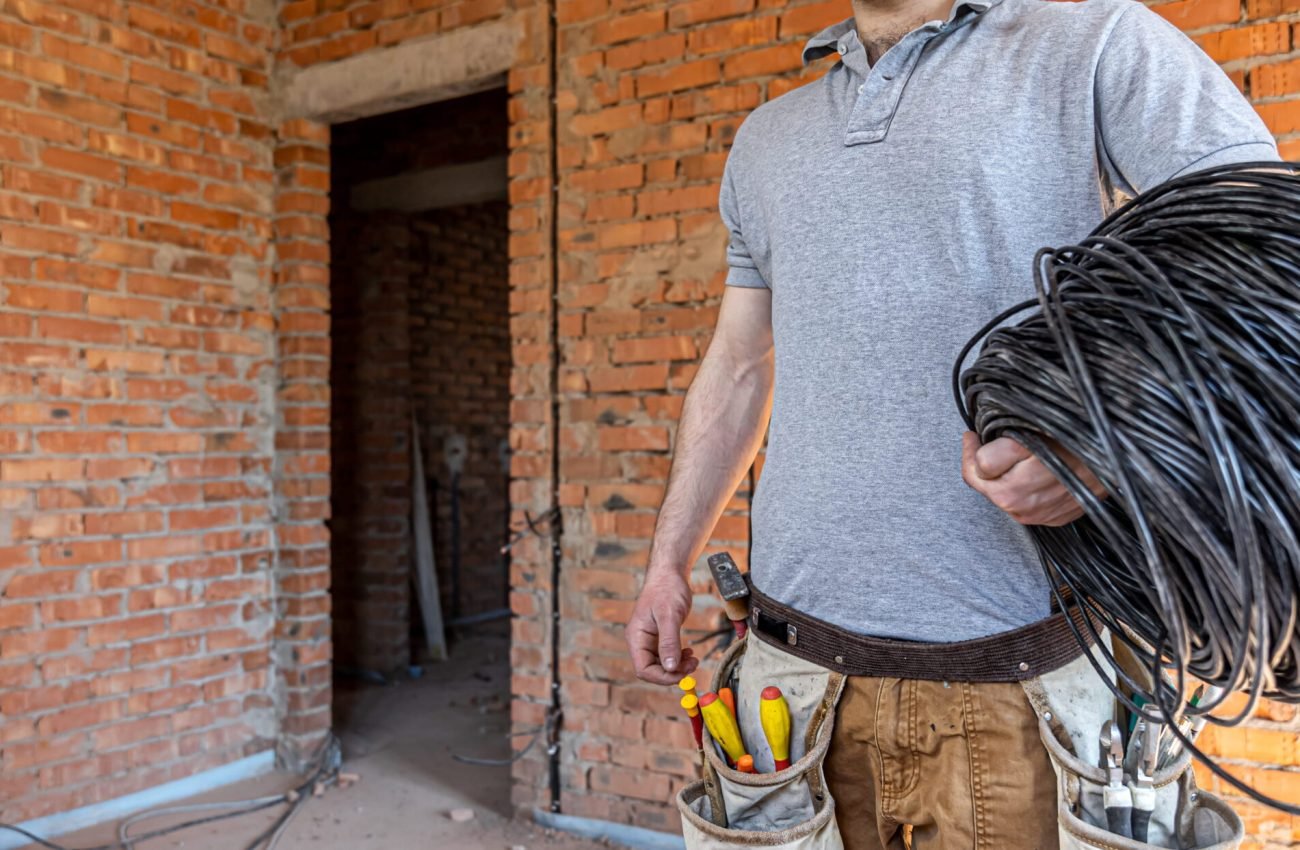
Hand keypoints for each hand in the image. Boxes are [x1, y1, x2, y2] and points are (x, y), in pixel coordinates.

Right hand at [626, 569, 698, 684]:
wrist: (669, 574)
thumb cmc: (667, 589)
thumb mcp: (669, 615)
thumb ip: (669, 642)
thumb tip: (670, 668)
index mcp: (636, 637)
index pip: (643, 669)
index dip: (662, 677)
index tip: (682, 674)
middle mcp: (640, 641)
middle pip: (652, 670)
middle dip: (672, 672)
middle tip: (693, 665)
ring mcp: (649, 640)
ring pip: (661, 664)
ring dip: (677, 666)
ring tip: (693, 658)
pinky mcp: (659, 637)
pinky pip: (666, 655)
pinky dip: (678, 658)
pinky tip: (689, 653)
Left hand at [961, 431, 1105, 526]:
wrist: (1127, 454)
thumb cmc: (1081, 430)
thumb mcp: (1037, 418)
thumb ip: (1005, 426)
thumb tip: (980, 432)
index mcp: (1021, 466)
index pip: (978, 465)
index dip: (973, 446)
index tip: (973, 434)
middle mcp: (1025, 497)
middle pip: (984, 485)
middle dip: (980, 465)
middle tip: (982, 444)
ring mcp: (1038, 513)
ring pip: (1001, 498)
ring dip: (1000, 478)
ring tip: (1010, 459)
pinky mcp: (1052, 519)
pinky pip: (1023, 508)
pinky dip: (1020, 491)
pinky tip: (1029, 474)